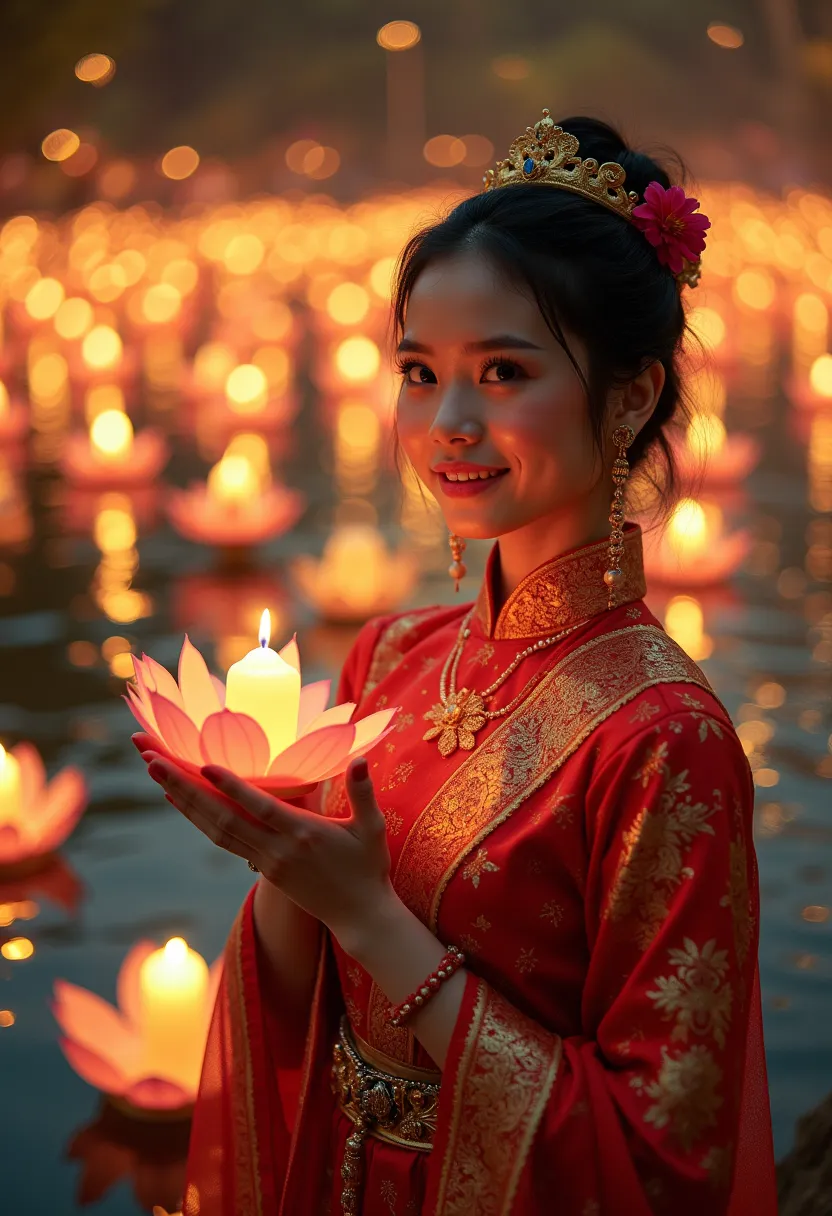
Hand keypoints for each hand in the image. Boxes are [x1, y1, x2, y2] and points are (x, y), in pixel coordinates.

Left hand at [135, 737, 395, 947]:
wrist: (358, 916)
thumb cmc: (368, 868)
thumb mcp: (372, 829)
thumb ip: (363, 793)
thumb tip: (359, 759)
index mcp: (303, 835)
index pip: (261, 808)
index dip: (233, 787)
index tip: (204, 764)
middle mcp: (277, 850)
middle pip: (222, 818)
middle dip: (184, 787)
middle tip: (152, 760)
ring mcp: (266, 862)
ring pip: (215, 831)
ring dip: (183, 802)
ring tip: (156, 773)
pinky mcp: (263, 869)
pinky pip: (223, 841)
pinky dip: (199, 819)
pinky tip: (180, 800)